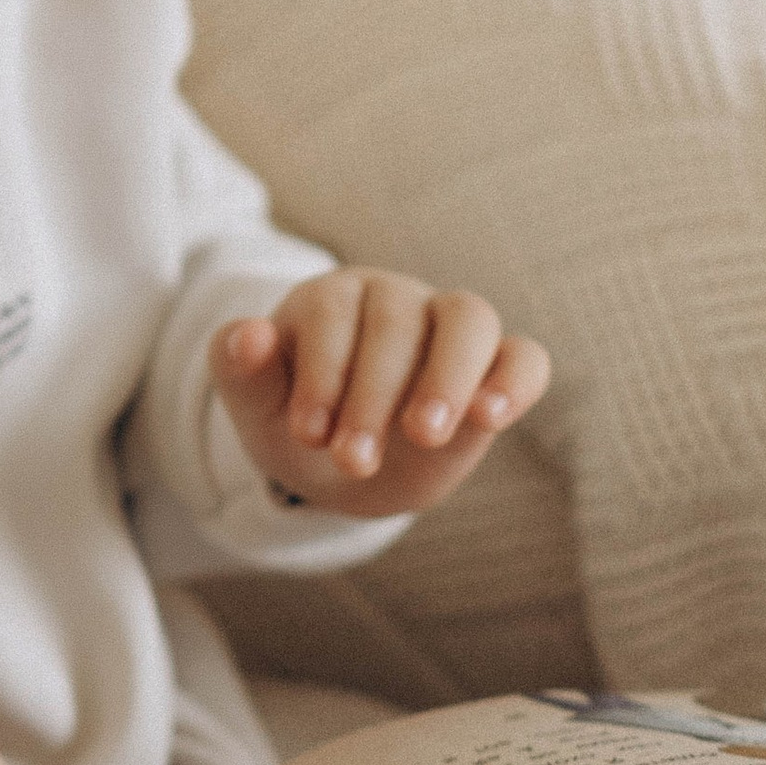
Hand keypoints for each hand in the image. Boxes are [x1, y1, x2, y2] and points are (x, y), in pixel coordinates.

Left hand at [211, 271, 549, 516]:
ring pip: (468, 318)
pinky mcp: (496, 367)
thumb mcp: (257, 408)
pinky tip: (492, 416)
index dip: (322, 371)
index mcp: (332, 296)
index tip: (309, 436)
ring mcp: (451, 326)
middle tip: (352, 461)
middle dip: (372, 395)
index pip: (334, 311)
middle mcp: (395, 297)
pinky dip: (515, 380)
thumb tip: (247, 333)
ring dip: (447, 376)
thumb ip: (241, 370)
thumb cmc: (299, 423)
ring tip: (424, 436)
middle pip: (396, 321)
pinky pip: (524, 356)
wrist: (344, 467)